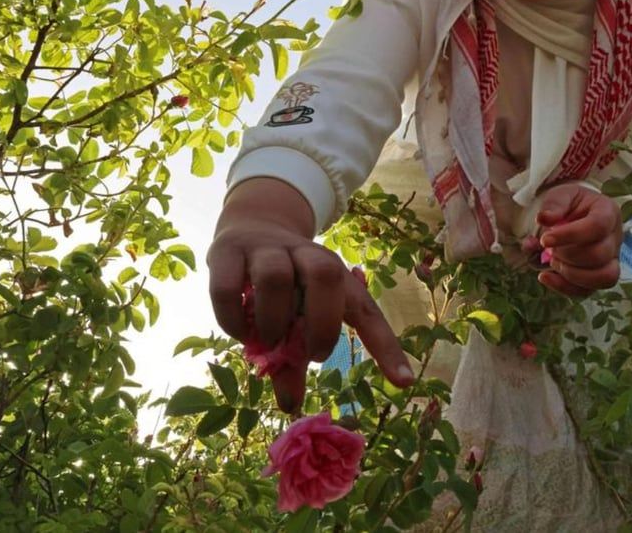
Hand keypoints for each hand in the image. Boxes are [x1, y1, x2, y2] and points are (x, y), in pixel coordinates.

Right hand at [208, 180, 413, 412]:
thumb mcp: (296, 315)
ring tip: (269, 343)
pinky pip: (229, 288)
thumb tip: (290, 405)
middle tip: (311, 355)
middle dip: (321, 323)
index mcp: (333, 273)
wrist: (249, 226)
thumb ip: (293, 359)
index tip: (403, 383)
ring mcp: (266, 249)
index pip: (366, 310)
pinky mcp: (228, 252)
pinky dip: (233, 319)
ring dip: (273, 321)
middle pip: (325, 274)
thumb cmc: (284, 283)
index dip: (386, 347)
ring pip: (275, 278)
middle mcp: (305, 254)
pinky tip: (239, 333)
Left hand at [533, 183, 622, 296]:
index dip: (571, 235)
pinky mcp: (599, 277)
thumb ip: (553, 204)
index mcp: (608, 212)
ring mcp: (611, 260)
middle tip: (549, 248)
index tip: (545, 239)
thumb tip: (544, 218)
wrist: (575, 215)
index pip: (598, 226)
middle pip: (600, 255)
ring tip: (552, 262)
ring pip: (604, 278)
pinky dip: (565, 288)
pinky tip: (545, 277)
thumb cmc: (570, 204)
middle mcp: (615, 238)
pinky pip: (589, 291)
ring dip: (571, 274)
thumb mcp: (561, 195)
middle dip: (568, 255)